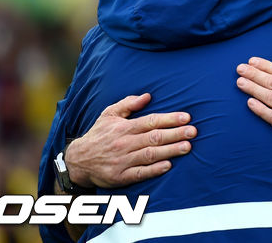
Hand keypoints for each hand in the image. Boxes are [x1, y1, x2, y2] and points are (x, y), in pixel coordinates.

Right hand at [66, 93, 196, 187]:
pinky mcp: (121, 176)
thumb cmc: (99, 135)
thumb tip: (148, 96)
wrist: (78, 160)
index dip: (169, 119)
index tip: (187, 117)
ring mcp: (123, 160)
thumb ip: (128, 104)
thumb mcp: (109, 114)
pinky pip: (140, 173)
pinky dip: (154, 170)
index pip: (151, 121)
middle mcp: (125, 143)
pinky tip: (168, 165)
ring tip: (187, 147)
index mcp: (124, 127)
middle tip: (193, 131)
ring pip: (150, 154)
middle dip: (175, 134)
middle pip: (154, 137)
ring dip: (170, 151)